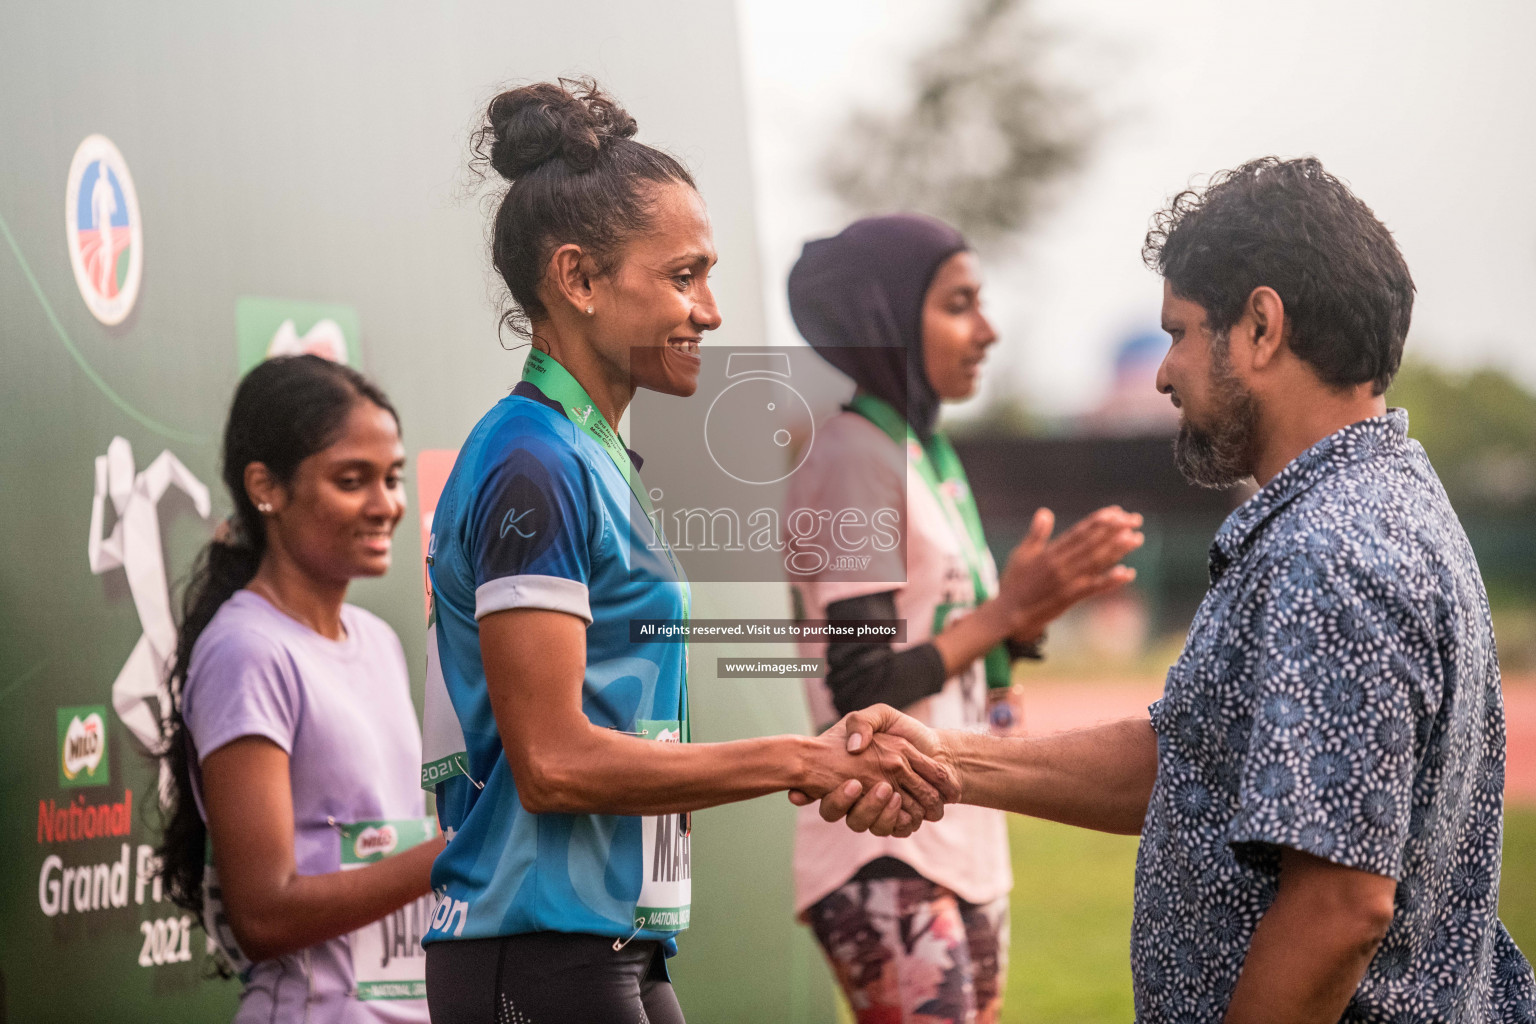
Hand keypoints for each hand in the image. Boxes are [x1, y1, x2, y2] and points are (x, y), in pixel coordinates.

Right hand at [789, 705, 958, 836]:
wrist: (938, 748)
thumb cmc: (905, 730)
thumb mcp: (880, 716)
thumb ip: (862, 723)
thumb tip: (853, 748)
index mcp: (848, 773)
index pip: (824, 790)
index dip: (813, 794)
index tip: (847, 782)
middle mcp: (860, 795)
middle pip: (843, 813)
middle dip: (856, 804)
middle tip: (862, 785)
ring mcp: (879, 809)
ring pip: (867, 825)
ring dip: (879, 813)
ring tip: (892, 794)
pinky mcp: (899, 819)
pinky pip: (893, 830)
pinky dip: (899, 821)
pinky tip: (908, 810)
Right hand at [997, 506, 1143, 638]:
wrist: (1006, 613)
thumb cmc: (1014, 583)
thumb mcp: (1022, 554)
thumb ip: (1036, 534)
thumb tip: (1045, 512)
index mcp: (1050, 551)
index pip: (1079, 532)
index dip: (1099, 521)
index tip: (1117, 512)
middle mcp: (1060, 563)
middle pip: (1092, 543)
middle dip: (1115, 530)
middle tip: (1135, 519)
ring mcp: (1065, 580)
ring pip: (1096, 562)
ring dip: (1118, 550)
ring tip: (1135, 538)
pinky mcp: (1068, 598)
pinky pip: (1094, 588)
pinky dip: (1110, 580)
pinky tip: (1127, 572)